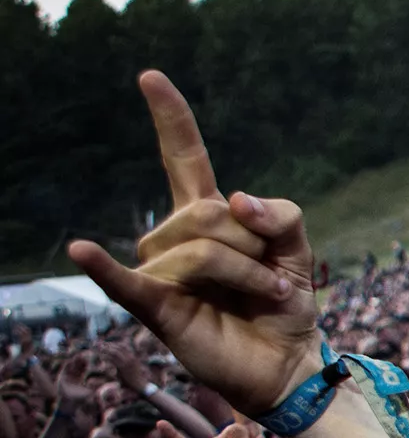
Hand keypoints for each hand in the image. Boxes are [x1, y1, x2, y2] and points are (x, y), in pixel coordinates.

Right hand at [66, 72, 321, 413]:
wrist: (287, 361)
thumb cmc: (282, 302)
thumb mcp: (298, 247)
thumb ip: (281, 213)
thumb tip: (237, 202)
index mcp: (207, 215)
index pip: (183, 157)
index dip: (170, 118)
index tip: (151, 77)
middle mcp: (174, 236)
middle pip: (210, 212)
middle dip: (256, 243)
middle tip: (274, 277)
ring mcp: (160, 270)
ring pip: (202, 249)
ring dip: (251, 274)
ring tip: (264, 296)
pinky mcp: (154, 308)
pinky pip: (125, 282)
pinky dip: (103, 268)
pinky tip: (81, 251)